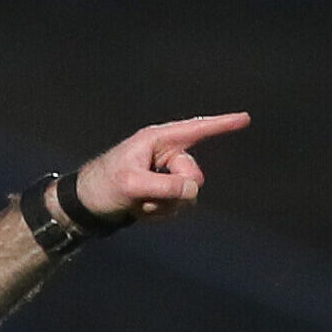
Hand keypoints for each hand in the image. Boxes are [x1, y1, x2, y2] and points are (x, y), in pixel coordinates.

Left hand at [71, 112, 249, 222]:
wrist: (85, 206)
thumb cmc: (102, 186)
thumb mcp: (131, 185)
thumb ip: (164, 186)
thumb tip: (193, 189)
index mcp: (156, 141)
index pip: (195, 130)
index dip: (222, 124)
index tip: (246, 118)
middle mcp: (165, 154)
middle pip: (194, 175)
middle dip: (174, 192)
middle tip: (147, 198)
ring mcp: (166, 174)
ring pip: (187, 196)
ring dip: (164, 206)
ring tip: (139, 204)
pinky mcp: (164, 192)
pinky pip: (177, 207)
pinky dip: (160, 213)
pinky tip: (140, 211)